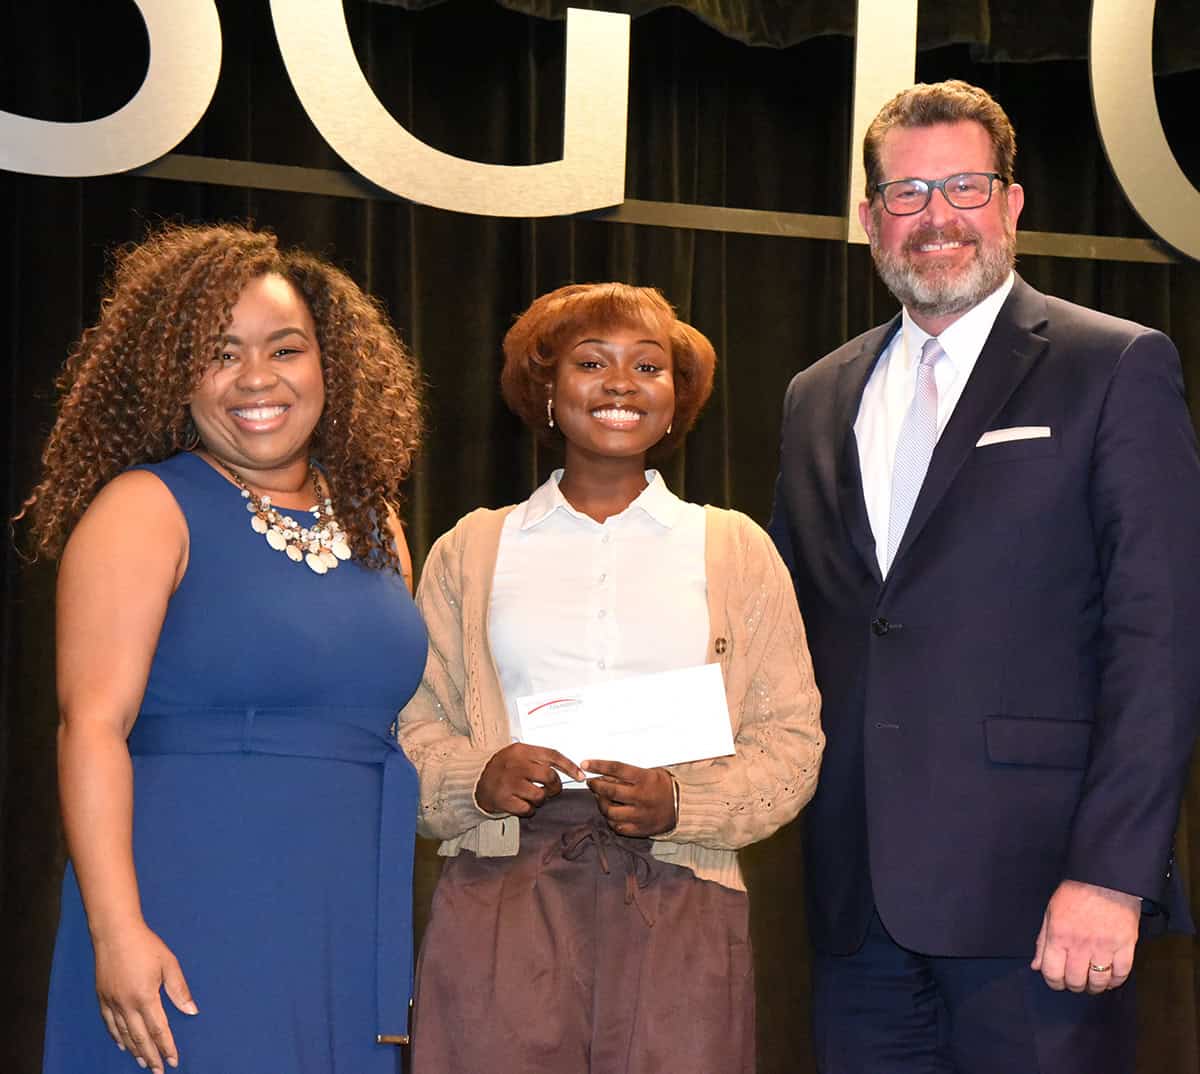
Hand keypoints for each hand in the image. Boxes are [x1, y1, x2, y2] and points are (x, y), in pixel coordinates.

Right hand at [92, 921, 197, 1071]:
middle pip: (141, 1038)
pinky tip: (123, 1044)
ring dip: (135, 1050)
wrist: (115, 932)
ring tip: (143, 1063)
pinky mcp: (102, 998)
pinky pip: (110, 1024)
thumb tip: (192, 1011)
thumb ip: (179, 990)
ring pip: (124, 1034)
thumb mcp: (169, 963)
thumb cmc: (146, 945)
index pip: (159, 1030)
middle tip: (158, 1071)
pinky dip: (118, 1037)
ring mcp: (112, 1003)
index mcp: (145, 997)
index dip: (167, 1047)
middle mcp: (126, 1004)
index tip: (174, 1061)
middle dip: (151, 1056)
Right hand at [475, 743, 585, 816]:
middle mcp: (516, 764)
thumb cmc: (502, 767)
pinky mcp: (504, 799)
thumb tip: (567, 767)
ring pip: (540, 794)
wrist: (475, 780)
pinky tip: (522, 805)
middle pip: (549, 776)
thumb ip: (538, 758)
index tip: (580, 776)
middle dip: (555, 787)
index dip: (569, 766)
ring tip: (532, 797)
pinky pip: (527, 809)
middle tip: (551, 790)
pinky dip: (529, 810)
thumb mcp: (518, 754)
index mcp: (522, 750)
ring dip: (541, 800)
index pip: (552, 755)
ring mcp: (509, 782)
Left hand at [584, 760, 675, 836]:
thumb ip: (630, 774)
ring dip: (601, 804)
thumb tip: (605, 774)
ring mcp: (640, 815)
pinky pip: (618, 827)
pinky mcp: (640, 829)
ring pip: (610, 811)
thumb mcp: (651, 772)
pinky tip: (611, 813)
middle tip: (592, 783)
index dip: (598, 765)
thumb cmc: (665, 786)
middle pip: (609, 791)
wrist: (683, 807)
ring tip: (601, 798)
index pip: (616, 769)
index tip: (586, 764)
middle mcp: (641, 797)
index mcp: (645, 779)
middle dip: (596, 786)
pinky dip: (611, 820)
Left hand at [1031, 879, 1139, 993]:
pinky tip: (1109, 978)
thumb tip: (1036, 966)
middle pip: (1075, 981)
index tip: (1057, 981)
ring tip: (1092, 982)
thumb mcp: (1051, 913)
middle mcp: (1080, 944)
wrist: (1106, 879)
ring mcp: (1104, 946)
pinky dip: (1115, 981)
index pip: (1052, 973)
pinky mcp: (1125, 946)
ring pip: (1098, 982)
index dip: (1053, 982)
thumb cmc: (1076, 893)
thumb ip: (1042, 942)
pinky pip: (1121, 974)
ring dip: (1094, 987)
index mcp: (1058, 935)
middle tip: (1075, 981)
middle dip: (1073, 986)